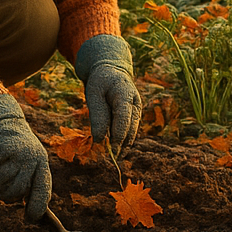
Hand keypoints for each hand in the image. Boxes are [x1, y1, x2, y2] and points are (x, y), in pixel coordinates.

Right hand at [0, 94, 51, 221]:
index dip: (37, 207)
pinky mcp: (0, 147)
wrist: (5, 121)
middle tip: (4, 186)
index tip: (30, 219)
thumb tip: (33, 217)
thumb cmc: (18, 151)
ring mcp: (17, 152)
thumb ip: (32, 186)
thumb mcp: (30, 164)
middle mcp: (32, 158)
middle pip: (15, 191)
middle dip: (6, 193)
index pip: (42, 190)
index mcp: (42, 164)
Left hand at [75, 34, 140, 149]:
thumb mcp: (94, 94)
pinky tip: (113, 150)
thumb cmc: (100, 82)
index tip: (110, 150)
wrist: (111, 72)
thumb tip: (99, 140)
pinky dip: (121, 142)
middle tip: (108, 159)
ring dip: (122, 146)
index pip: (124, 118)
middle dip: (120, 146)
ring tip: (110, 158)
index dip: (118, 136)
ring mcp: (137, 112)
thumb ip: (98, 115)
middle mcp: (136, 104)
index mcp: (126, 94)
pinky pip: (128, 133)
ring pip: (131, 134)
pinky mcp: (133, 118)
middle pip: (131, 129)